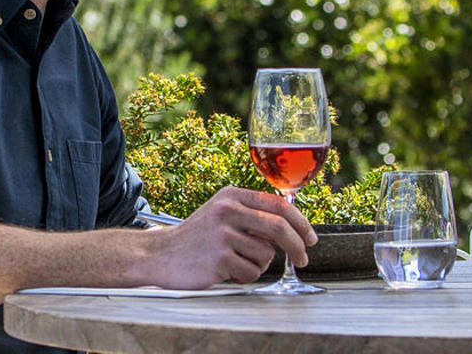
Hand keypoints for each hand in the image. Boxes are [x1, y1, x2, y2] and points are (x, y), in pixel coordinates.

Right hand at [143, 186, 317, 288]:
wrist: (160, 254)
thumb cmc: (197, 237)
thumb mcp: (222, 213)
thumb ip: (252, 214)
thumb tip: (292, 228)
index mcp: (231, 195)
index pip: (278, 205)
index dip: (301, 222)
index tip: (310, 237)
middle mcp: (227, 210)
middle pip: (278, 228)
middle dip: (297, 246)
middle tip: (303, 258)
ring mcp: (222, 234)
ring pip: (265, 254)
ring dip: (257, 264)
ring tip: (234, 260)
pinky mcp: (219, 257)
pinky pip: (251, 272)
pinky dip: (244, 276)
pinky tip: (225, 269)